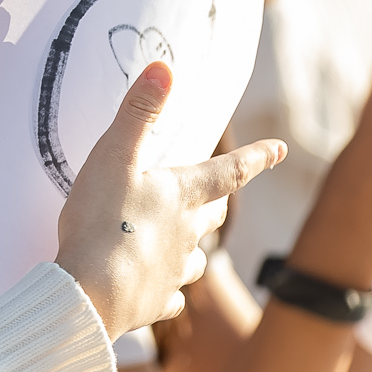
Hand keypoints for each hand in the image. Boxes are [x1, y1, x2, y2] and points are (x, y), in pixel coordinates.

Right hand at [56, 63, 284, 338]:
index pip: (230, 172)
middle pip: (212, 214)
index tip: (280, 149)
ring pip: (197, 257)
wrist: (91, 293)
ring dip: (192, 245)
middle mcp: (187, 233)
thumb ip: (138, 113)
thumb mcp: (114, 156)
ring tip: (183, 242)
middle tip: (220, 196)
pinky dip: (166, 289)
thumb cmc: (102, 220)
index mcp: (182, 195)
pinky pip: (169, 296)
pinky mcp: (155, 302)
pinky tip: (157, 289)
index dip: (257, 157)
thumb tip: (164, 68)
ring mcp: (174, 271)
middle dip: (218, 201)